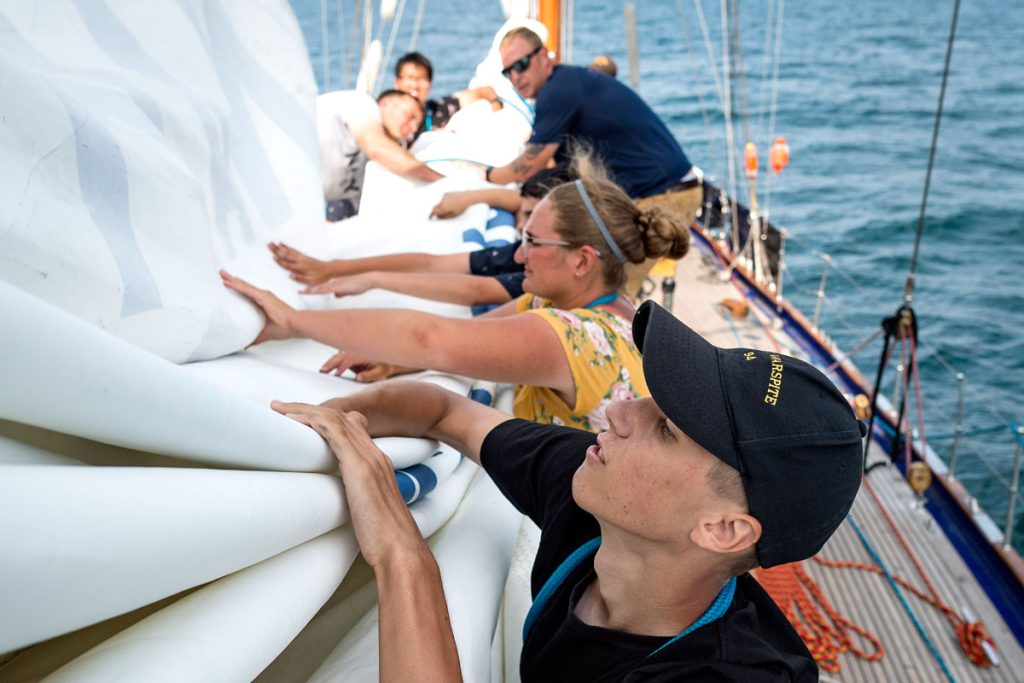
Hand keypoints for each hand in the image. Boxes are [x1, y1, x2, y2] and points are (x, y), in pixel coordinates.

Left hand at [220, 270, 296, 343]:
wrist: (296, 325)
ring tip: (222, 274)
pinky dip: (236, 285)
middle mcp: (263, 296)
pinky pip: (246, 289)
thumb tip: (246, 345)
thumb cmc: (285, 328)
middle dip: (232, 280)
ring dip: (232, 280)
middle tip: (222, 274)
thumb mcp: (265, 334)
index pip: (247, 294)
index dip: (237, 288)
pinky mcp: (263, 297)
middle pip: (244, 287)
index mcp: (264, 303)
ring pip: (244, 286)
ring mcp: (263, 295)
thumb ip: (255, 338)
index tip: (227, 284)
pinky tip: (228, 282)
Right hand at [268, 242, 335, 284]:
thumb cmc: (320, 277)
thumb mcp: (311, 281)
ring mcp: (301, 257)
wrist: (329, 269)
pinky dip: (287, 247)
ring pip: (288, 251)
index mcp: (301, 268)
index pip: (288, 264)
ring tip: (272, 243)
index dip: (280, 261)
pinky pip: (293, 250)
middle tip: (269, 245)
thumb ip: (300, 278)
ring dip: (280, 247)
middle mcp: (300, 261)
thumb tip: (290, 275)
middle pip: (286, 255)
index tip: (273, 257)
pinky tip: (282, 244)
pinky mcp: (303, 256)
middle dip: (277, 250)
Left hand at [270, 401, 425, 567]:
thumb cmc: (385, 539)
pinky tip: (293, 421)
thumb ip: (356, 498)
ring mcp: (369, 458)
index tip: (301, 419)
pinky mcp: (359, 467)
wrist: (401, 549)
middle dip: (309, 409)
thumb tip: (338, 502)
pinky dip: (312, 421)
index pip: (351, 427)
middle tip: (281, 408)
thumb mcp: (369, 511)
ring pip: (334, 419)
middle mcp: (375, 454)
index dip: (325, 419)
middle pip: (340, 417)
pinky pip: (332, 432)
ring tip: (279, 410)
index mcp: (378, 463)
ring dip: (304, 410)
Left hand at [302, 274, 374, 297]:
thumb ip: (341, 292)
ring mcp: (335, 285)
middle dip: (306, 286)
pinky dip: (317, 291)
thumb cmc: (361, 285)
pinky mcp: (339, 286)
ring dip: (309, 290)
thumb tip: (335, 295)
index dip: (309, 288)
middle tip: (294, 284)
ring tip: (300, 290)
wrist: (369, 279)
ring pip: (319, 288)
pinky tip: (311, 291)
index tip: (300, 288)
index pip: (319, 287)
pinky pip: (326, 289)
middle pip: (317, 286)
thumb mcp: (349, 291)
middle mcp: (332, 284)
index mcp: (334, 285)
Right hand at [320, 350, 416, 382]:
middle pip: (341, 355)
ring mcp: (352, 351)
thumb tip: (358, 378)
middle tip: (323, 371)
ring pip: (338, 355)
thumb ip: (369, 376)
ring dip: (330, 362)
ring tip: (322, 371)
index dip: (343, 366)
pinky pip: (339, 356)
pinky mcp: (349, 354)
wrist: (387, 359)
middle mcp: (356, 350)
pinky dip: (332, 360)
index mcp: (364, 354)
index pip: (350, 359)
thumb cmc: (385, 367)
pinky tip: (326, 368)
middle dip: (331, 362)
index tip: (336, 374)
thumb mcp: (380, 373)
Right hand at [429, 192, 473, 219]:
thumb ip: (444, 217)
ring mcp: (443, 197)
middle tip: (435, 215)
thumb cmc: (461, 207)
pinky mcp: (446, 193)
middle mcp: (441, 201)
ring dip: (439, 207)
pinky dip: (442, 202)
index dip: (430, 216)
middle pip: (434, 208)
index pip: (433, 212)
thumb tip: (438, 217)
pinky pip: (441, 199)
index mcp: (442, 208)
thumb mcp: (453, 215)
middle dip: (434, 212)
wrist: (467, 197)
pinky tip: (448, 204)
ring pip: (438, 203)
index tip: (429, 218)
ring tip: (445, 210)